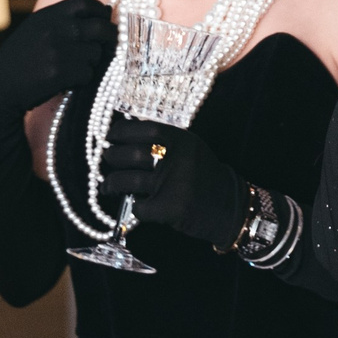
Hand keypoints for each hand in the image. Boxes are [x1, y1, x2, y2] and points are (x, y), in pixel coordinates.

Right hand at [0, 0, 115, 124]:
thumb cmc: (21, 58)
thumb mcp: (37, 29)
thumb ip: (66, 21)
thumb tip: (107, 13)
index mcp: (49, 15)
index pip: (86, 3)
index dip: (101, 12)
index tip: (104, 21)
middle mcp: (56, 29)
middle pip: (101, 28)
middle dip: (108, 38)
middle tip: (105, 47)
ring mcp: (59, 50)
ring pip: (96, 54)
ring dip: (90, 63)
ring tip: (71, 68)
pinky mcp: (61, 72)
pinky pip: (88, 74)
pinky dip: (81, 80)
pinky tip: (65, 81)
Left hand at [97, 119, 244, 246]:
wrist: (230, 207)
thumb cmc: (204, 177)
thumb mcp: (191, 150)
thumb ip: (165, 141)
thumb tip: (124, 135)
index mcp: (183, 140)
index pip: (144, 128)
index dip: (121, 131)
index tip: (110, 136)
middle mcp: (178, 158)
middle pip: (129, 154)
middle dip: (112, 157)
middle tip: (108, 160)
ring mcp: (173, 184)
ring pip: (126, 181)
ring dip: (111, 184)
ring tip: (108, 186)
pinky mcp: (169, 208)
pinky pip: (138, 207)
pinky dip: (134, 208)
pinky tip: (138, 206)